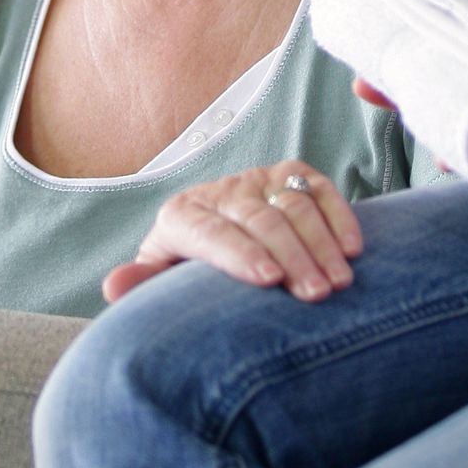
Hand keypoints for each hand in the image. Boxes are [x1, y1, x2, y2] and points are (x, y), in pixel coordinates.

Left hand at [104, 161, 361, 303]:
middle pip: (259, 218)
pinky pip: (318, 187)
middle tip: (315, 294)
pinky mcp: (289, 173)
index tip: (270, 281)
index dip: (240, 254)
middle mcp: (220, 192)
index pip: (211, 231)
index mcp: (181, 216)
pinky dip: (339, 214)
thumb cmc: (187, 273)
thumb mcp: (161, 281)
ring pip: (293, 203)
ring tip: (338, 282)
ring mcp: (256, 179)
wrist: (212, 239)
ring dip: (320, 242)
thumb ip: (142, 285)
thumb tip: (113, 286)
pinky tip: (354, 249)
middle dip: (290, 256)